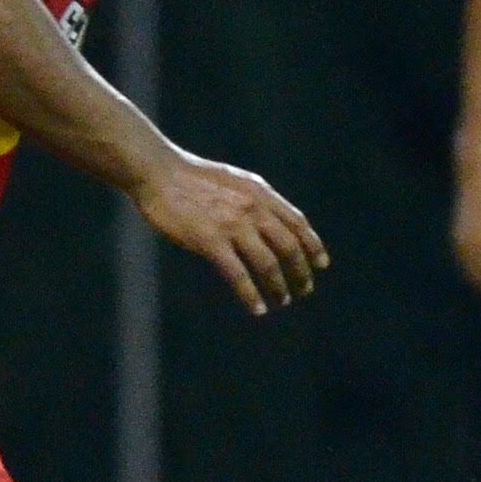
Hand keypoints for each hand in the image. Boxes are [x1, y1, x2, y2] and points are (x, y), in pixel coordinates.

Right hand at [135, 152, 326, 313]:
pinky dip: (251, 295)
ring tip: (281, 301)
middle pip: (289, 247)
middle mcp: (253, 209)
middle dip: (301, 272)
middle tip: (303, 290)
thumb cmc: (192, 178)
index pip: (297, 223)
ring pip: (268, 264)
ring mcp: (233, 225)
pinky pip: (238, 275)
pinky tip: (257, 309)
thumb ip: (256, 200)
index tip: (321, 265)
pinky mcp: (210, 241)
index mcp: (261, 193)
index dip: (313, 246)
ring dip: (279, 287)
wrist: (159, 172)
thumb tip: (272, 222)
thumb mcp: (235, 181)